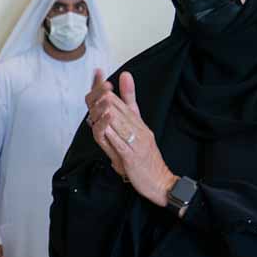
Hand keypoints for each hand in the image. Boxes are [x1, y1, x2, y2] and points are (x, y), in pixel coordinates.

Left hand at [87, 70, 175, 207]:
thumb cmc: (146, 160)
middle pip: (119, 110)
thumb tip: (112, 109)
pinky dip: (112, 134)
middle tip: (94, 89)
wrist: (161, 182)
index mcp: (139, 125)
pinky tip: (103, 127)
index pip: (125, 102)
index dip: (112, 89)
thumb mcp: (138, 136)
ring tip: (97, 103)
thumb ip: (127, 121)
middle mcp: (139, 131)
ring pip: (119, 124)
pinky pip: (120, 144)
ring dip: (106, 113)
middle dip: (105, 98)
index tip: (101, 75)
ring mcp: (136, 144)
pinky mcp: (132, 157)